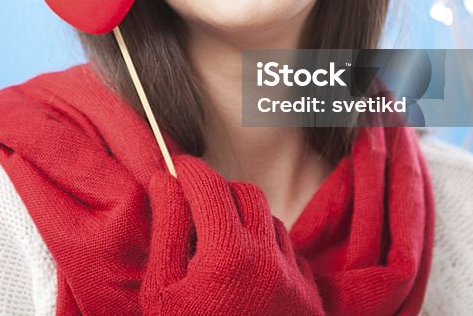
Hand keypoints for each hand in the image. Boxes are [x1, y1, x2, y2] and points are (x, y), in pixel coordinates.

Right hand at [141, 156, 323, 315]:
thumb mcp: (160, 291)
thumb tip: (166, 181)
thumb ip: (166, 228)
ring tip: (219, 249)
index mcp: (227, 255)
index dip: (188, 171)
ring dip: (246, 223)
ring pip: (273, 222)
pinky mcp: (312, 304)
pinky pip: (293, 257)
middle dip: (218, 193)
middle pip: (246, 195)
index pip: (208, 184)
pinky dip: (270, 254)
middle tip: (194, 209)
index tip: (175, 171)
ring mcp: (297, 284)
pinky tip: (247, 277)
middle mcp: (270, 262)